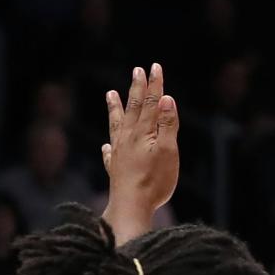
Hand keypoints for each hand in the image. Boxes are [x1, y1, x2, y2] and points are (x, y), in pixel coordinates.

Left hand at [103, 64, 179, 220]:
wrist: (131, 207)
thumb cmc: (154, 180)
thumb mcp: (168, 151)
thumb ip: (167, 125)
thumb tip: (166, 99)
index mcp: (143, 133)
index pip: (150, 103)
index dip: (154, 84)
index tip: (155, 67)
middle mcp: (128, 139)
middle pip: (132, 109)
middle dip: (136, 89)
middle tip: (136, 71)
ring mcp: (119, 153)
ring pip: (116, 125)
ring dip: (115, 108)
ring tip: (110, 94)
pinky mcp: (115, 169)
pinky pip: (110, 152)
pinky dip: (109, 146)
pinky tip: (106, 146)